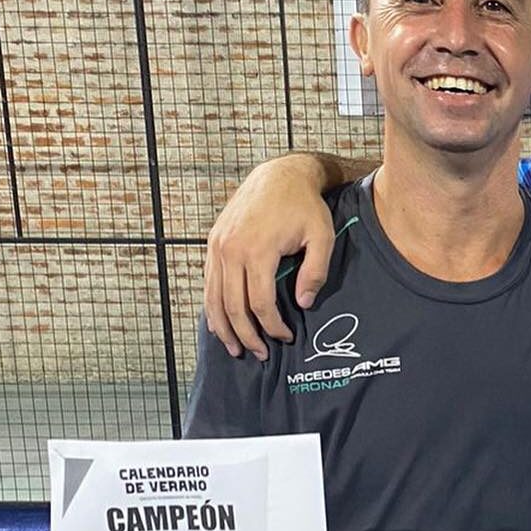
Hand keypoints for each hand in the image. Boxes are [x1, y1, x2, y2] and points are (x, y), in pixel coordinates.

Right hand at [205, 155, 335, 359]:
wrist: (279, 175)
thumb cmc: (305, 206)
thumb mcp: (322, 237)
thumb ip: (315, 272)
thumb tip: (303, 304)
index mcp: (258, 250)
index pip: (259, 303)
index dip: (272, 326)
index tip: (286, 337)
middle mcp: (231, 250)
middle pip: (232, 306)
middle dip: (246, 335)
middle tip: (260, 355)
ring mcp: (218, 246)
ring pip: (214, 298)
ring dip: (224, 327)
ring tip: (236, 348)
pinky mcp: (213, 242)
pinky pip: (209, 282)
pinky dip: (213, 306)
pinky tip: (222, 322)